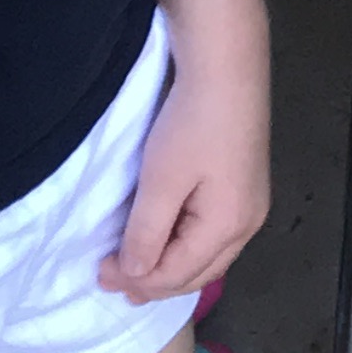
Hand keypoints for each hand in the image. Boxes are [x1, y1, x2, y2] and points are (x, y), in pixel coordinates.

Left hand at [102, 51, 269, 300]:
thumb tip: (135, 275)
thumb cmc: (192, 124)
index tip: (99, 274)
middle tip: (112, 281)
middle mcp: (248, 225)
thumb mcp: (161, 181)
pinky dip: (187, 249)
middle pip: (198, 273)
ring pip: (209, 258)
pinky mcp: (247, 189)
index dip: (137, 281)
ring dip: (171, 269)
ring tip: (137, 274)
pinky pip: (214, 238)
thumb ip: (146, 234)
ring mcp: (252, 208)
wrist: (228, 70)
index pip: (177, 274)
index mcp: (229, 227)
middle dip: (154, 282)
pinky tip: (169, 245)